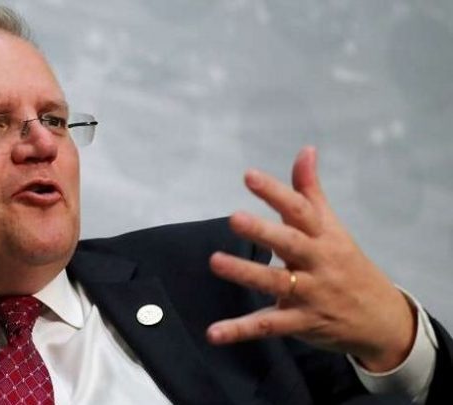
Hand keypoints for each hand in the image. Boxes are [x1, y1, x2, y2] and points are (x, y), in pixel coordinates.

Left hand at [206, 146, 415, 371]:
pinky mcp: (300, 322)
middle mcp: (317, 262)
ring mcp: (310, 294)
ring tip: (215, 261)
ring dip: (245, 272)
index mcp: (323, 235)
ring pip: (276, 283)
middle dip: (264, 232)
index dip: (275, 192)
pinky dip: (240, 330)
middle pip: (290, 244)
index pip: (299, 209)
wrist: (381, 318)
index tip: (248, 175)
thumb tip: (306, 150)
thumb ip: (311, 191)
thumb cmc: (347, 264)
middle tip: (234, 219)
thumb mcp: (333, 227)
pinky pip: (268, 326)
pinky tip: (213, 333)